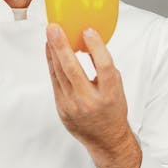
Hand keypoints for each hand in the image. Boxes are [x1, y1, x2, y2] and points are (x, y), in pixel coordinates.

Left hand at [45, 24, 129, 151]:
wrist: (106, 139)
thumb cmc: (113, 110)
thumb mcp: (117, 87)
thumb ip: (104, 67)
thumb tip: (89, 42)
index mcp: (110, 94)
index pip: (104, 67)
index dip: (96, 47)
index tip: (88, 31)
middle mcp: (90, 101)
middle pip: (73, 69)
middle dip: (61, 46)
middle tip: (54, 28)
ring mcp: (73, 106)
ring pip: (60, 74)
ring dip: (53, 51)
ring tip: (51, 34)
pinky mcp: (62, 108)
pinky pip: (55, 82)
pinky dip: (52, 64)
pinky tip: (50, 51)